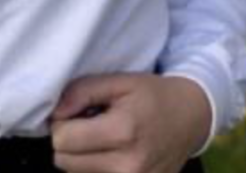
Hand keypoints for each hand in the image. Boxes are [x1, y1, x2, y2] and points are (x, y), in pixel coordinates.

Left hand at [48, 73, 211, 172]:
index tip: (73, 111)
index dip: (61, 122)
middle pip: (65, 162)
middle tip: (85, 123)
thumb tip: (55, 112)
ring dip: (80, 155)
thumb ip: (82, 91)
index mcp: (123, 132)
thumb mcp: (119, 81)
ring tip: (100, 136)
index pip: (63, 140)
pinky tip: (109, 150)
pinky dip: (94, 166)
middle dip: (67, 140)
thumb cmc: (152, 95)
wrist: (190, 118)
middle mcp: (128, 166)